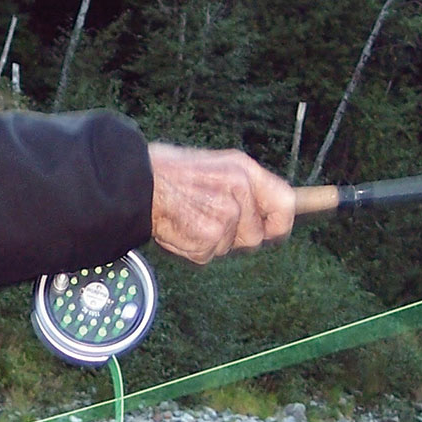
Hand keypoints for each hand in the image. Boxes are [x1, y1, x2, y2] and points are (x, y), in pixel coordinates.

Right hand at [147, 143, 294, 264]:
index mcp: (243, 169)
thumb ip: (244, 187)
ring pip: (229, 248)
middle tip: (209, 220)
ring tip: (188, 219)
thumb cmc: (168, 172)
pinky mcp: (208, 237)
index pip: (286, 203)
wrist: (135, 181)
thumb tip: (269, 209)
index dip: (281, 224)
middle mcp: (239, 190)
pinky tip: (178, 228)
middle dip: (236, 238)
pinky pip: (207, 255)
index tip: (274, 233)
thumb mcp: (215, 166)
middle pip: (256, 237)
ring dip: (211, 243)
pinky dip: (190, 249)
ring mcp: (225, 215)